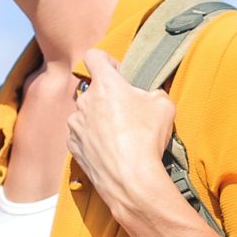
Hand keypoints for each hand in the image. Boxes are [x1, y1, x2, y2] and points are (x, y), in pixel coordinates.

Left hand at [65, 47, 178, 214]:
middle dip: (108, 97)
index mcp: (105, 85)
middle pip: (93, 89)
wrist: (131, 179)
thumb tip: (149, 96)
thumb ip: (153, 92)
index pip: (94, 56)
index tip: (118, 74)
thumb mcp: (164, 105)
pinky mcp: (73, 146)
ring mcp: (75, 125)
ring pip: (86, 114)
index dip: (107, 61)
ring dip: (99, 119)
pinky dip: (92, 139)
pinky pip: (82, 135)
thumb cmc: (147, 139)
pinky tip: (109, 150)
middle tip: (127, 112)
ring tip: (119, 136)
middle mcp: (84, 101)